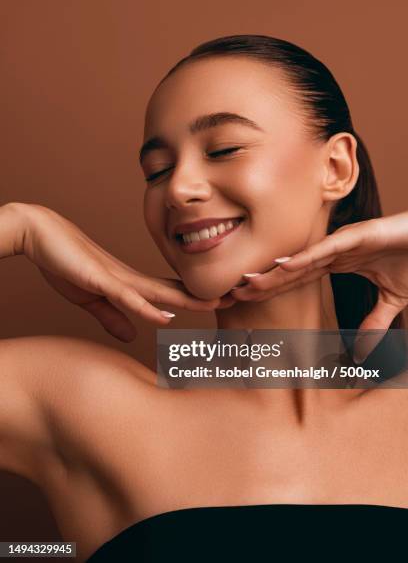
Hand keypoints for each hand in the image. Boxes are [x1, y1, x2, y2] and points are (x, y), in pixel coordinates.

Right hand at [20, 204, 226, 341]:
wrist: (41, 237)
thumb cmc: (67, 264)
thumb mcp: (93, 299)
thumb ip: (113, 316)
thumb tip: (132, 335)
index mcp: (131, 284)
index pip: (171, 293)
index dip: (196, 298)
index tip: (222, 302)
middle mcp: (131, 279)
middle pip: (175, 290)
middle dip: (206, 296)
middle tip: (237, 298)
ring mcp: (118, 278)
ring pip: (160, 291)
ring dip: (188, 299)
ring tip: (216, 304)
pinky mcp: (100, 279)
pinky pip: (127, 296)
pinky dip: (146, 307)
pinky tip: (166, 315)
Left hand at [230, 211, 407, 361]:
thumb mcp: (391, 301)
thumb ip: (374, 324)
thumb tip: (361, 354)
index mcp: (337, 263)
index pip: (296, 279)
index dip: (272, 288)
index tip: (247, 298)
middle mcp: (334, 252)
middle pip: (291, 270)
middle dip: (264, 282)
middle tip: (233, 292)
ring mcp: (344, 242)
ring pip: (302, 259)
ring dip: (275, 271)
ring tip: (249, 281)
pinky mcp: (359, 235)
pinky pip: (327, 249)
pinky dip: (305, 257)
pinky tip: (282, 265)